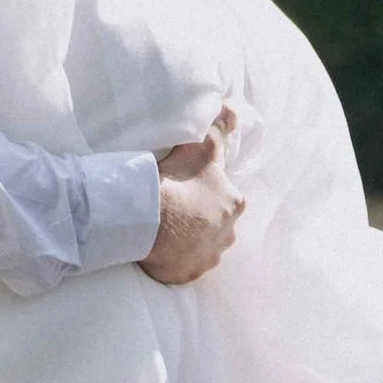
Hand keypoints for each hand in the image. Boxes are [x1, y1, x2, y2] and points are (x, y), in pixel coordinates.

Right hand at [141, 107, 244, 285]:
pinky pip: (185, 267)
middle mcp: (228, 234)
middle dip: (201, 217)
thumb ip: (219, 128)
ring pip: (203, 246)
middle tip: (176, 207)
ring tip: (167, 229)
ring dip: (190, 239)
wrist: (148, 220)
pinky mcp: (188, 274)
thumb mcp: (200, 148)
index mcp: (234, 204)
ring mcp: (208, 257)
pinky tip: (163, 249)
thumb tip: (232, 108)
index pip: (226, 196)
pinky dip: (177, 260)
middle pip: (217, 223)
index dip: (206, 190)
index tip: (187, 188)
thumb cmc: (176, 182)